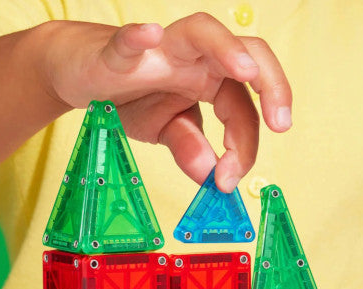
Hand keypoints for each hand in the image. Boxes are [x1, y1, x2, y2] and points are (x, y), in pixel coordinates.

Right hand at [42, 14, 291, 190]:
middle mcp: (195, 60)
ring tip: (246, 71)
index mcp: (210, 81)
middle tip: (280, 123)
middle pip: (246, 54)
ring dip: (227, 49)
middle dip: (271, 85)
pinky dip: (139, 37)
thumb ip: (190, 148)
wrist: (81, 76)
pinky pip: (130, 40)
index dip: (244, 146)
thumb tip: (212, 175)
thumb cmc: (129, 97)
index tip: (230, 181)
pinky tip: (150, 36)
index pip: (242, 110)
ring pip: (202, 32)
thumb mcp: (165, 131)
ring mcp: (161, 50)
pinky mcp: (120, 51)